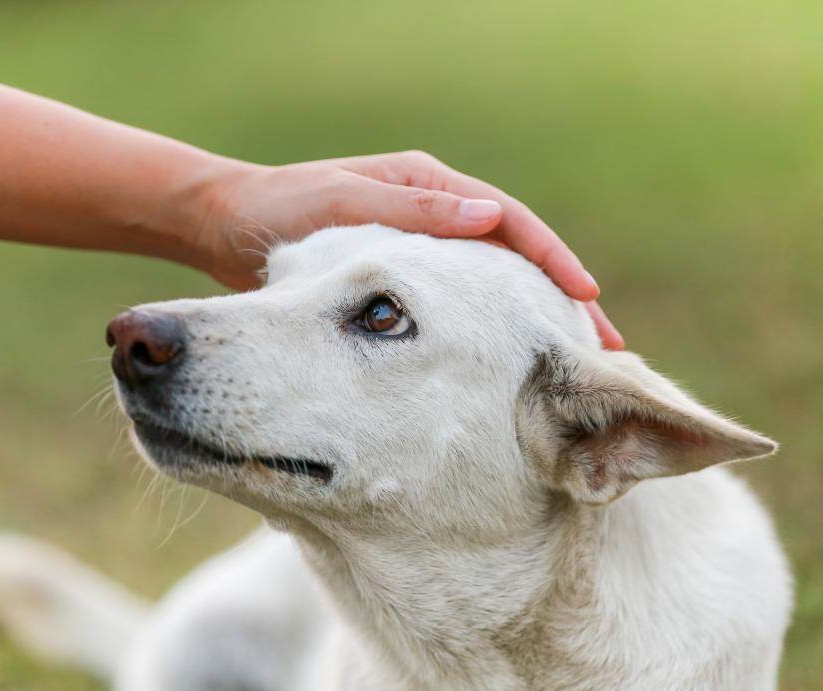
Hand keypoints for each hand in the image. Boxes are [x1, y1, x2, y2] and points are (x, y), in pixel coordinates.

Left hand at [194, 152, 622, 348]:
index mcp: (426, 186)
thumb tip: (490, 218)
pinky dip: (485, 335)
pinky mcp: (394, 287)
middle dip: (557, 300)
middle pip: (511, 258)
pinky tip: (503, 371)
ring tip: (568, 368)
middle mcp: (430, 216)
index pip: (508, 221)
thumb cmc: (279, 210)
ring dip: (528, 323)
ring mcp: (416, 251)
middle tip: (601, 349)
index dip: (551, 260)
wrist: (221, 226)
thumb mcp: (345, 204)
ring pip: (489, 289)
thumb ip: (414, 214)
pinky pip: (454, 311)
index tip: (585, 298)